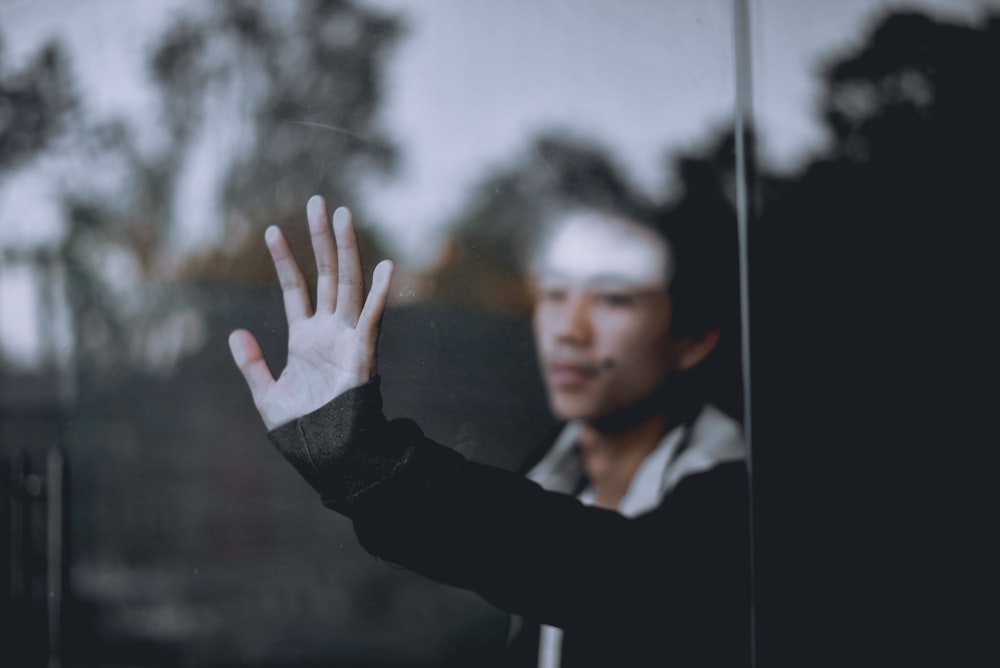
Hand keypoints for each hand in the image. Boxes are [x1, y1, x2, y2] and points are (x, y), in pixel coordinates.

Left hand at [229, 196, 392, 429]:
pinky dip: (379, 294)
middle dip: (320, 238)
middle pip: (325, 274)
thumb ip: (251, 364)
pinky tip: (386, 266)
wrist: (327, 456)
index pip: (295, 288)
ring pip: (348, 285)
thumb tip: (235, 333)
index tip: (272, 230)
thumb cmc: (302, 431)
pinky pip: (372, 319)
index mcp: (305, 338)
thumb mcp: (266, 395)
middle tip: (317, 201)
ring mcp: (347, 338)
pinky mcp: (363, 353)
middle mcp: (329, 331)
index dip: (284, 260)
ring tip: (342, 215)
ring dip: (346, 250)